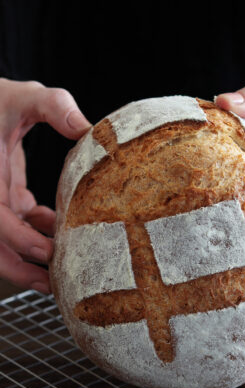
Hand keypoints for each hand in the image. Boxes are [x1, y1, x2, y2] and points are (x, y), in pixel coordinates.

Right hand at [0, 78, 90, 292]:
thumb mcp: (20, 96)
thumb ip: (51, 106)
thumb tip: (88, 129)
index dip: (19, 240)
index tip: (47, 253)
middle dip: (21, 269)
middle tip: (54, 285)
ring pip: (5, 240)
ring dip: (30, 257)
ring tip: (59, 272)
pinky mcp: (4, 195)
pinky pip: (18, 223)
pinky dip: (37, 231)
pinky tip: (58, 229)